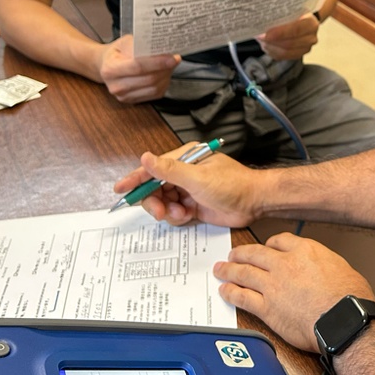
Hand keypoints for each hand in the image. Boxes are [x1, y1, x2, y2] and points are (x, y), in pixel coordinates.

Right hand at [97, 34, 179, 102]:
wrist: (106, 66)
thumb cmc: (118, 52)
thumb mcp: (125, 42)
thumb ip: (140, 44)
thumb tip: (160, 47)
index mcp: (110, 69)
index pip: (138, 67)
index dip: (157, 62)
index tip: (173, 58)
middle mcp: (116, 86)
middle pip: (148, 79)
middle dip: (165, 69)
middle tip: (174, 59)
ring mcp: (123, 96)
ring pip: (154, 89)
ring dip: (166, 76)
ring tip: (169, 65)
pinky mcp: (132, 101)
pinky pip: (155, 95)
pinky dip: (163, 84)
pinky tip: (164, 74)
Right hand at [114, 146, 260, 227]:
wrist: (254, 202)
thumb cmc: (231, 184)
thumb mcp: (198, 177)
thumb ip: (169, 170)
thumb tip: (145, 157)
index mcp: (185, 159)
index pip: (153, 168)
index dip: (135, 178)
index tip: (120, 189)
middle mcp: (184, 173)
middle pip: (155, 188)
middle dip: (153, 201)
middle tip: (159, 212)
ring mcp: (188, 190)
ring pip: (163, 202)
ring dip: (167, 211)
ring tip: (180, 214)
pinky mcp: (193, 206)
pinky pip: (174, 213)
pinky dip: (176, 217)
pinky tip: (187, 216)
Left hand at [214, 233, 374, 352]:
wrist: (343, 320)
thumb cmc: (349, 298)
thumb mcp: (341, 267)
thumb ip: (324, 264)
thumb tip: (323, 268)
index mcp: (305, 251)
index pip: (280, 241)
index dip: (269, 244)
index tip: (265, 247)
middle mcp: (285, 264)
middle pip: (256, 253)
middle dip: (241, 253)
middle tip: (232, 254)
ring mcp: (273, 285)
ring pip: (244, 273)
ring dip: (229, 270)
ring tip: (221, 269)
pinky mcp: (267, 308)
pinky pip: (243, 298)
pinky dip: (231, 293)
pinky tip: (225, 291)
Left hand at [257, 13, 318, 59]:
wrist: (302, 20)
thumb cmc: (295, 12)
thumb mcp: (291, 8)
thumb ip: (281, 12)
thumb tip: (263, 15)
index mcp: (311, 23)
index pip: (296, 29)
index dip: (281, 33)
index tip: (266, 34)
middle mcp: (311, 37)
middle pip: (289, 43)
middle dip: (272, 41)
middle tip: (259, 36)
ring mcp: (305, 48)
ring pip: (284, 52)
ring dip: (270, 46)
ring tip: (261, 40)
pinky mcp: (298, 55)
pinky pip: (282, 56)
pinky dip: (272, 51)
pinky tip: (266, 45)